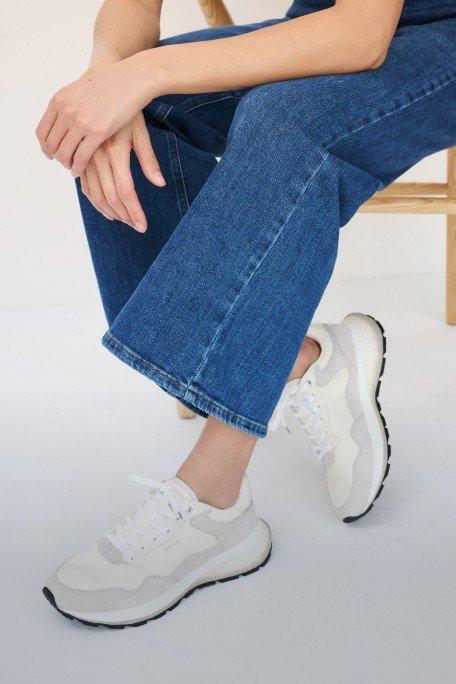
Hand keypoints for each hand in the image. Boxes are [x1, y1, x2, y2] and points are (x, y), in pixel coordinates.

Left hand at [35, 54, 157, 176]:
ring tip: (73, 168)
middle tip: (66, 163)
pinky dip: (77, 168)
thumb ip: (68, 105)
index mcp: (59, 100)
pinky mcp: (97, 132)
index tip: (52, 155)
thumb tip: (63, 119)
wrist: (130, 78)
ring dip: (67, 165)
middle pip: (51, 145)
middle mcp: (66, 110)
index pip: (42, 132)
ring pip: (63, 153)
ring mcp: (81, 121)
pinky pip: (81, 157)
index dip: (45, 147)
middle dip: (57, 158)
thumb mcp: (80, 90)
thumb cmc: (109, 85)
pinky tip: (80, 171)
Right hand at [79, 113, 164, 231]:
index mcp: (116, 150)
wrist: (104, 84)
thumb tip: (159, 184)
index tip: (142, 226)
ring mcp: (85, 155)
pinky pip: (83, 184)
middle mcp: (98, 154)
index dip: (134, 212)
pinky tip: (105, 208)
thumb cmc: (128, 108)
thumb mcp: (141, 132)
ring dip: (108, 210)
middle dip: (124, 215)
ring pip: (93, 193)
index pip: (126, 191)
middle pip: (110, 196)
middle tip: (134, 225)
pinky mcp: (78, 154)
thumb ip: (149, 159)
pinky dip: (93, 199)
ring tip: (122, 219)